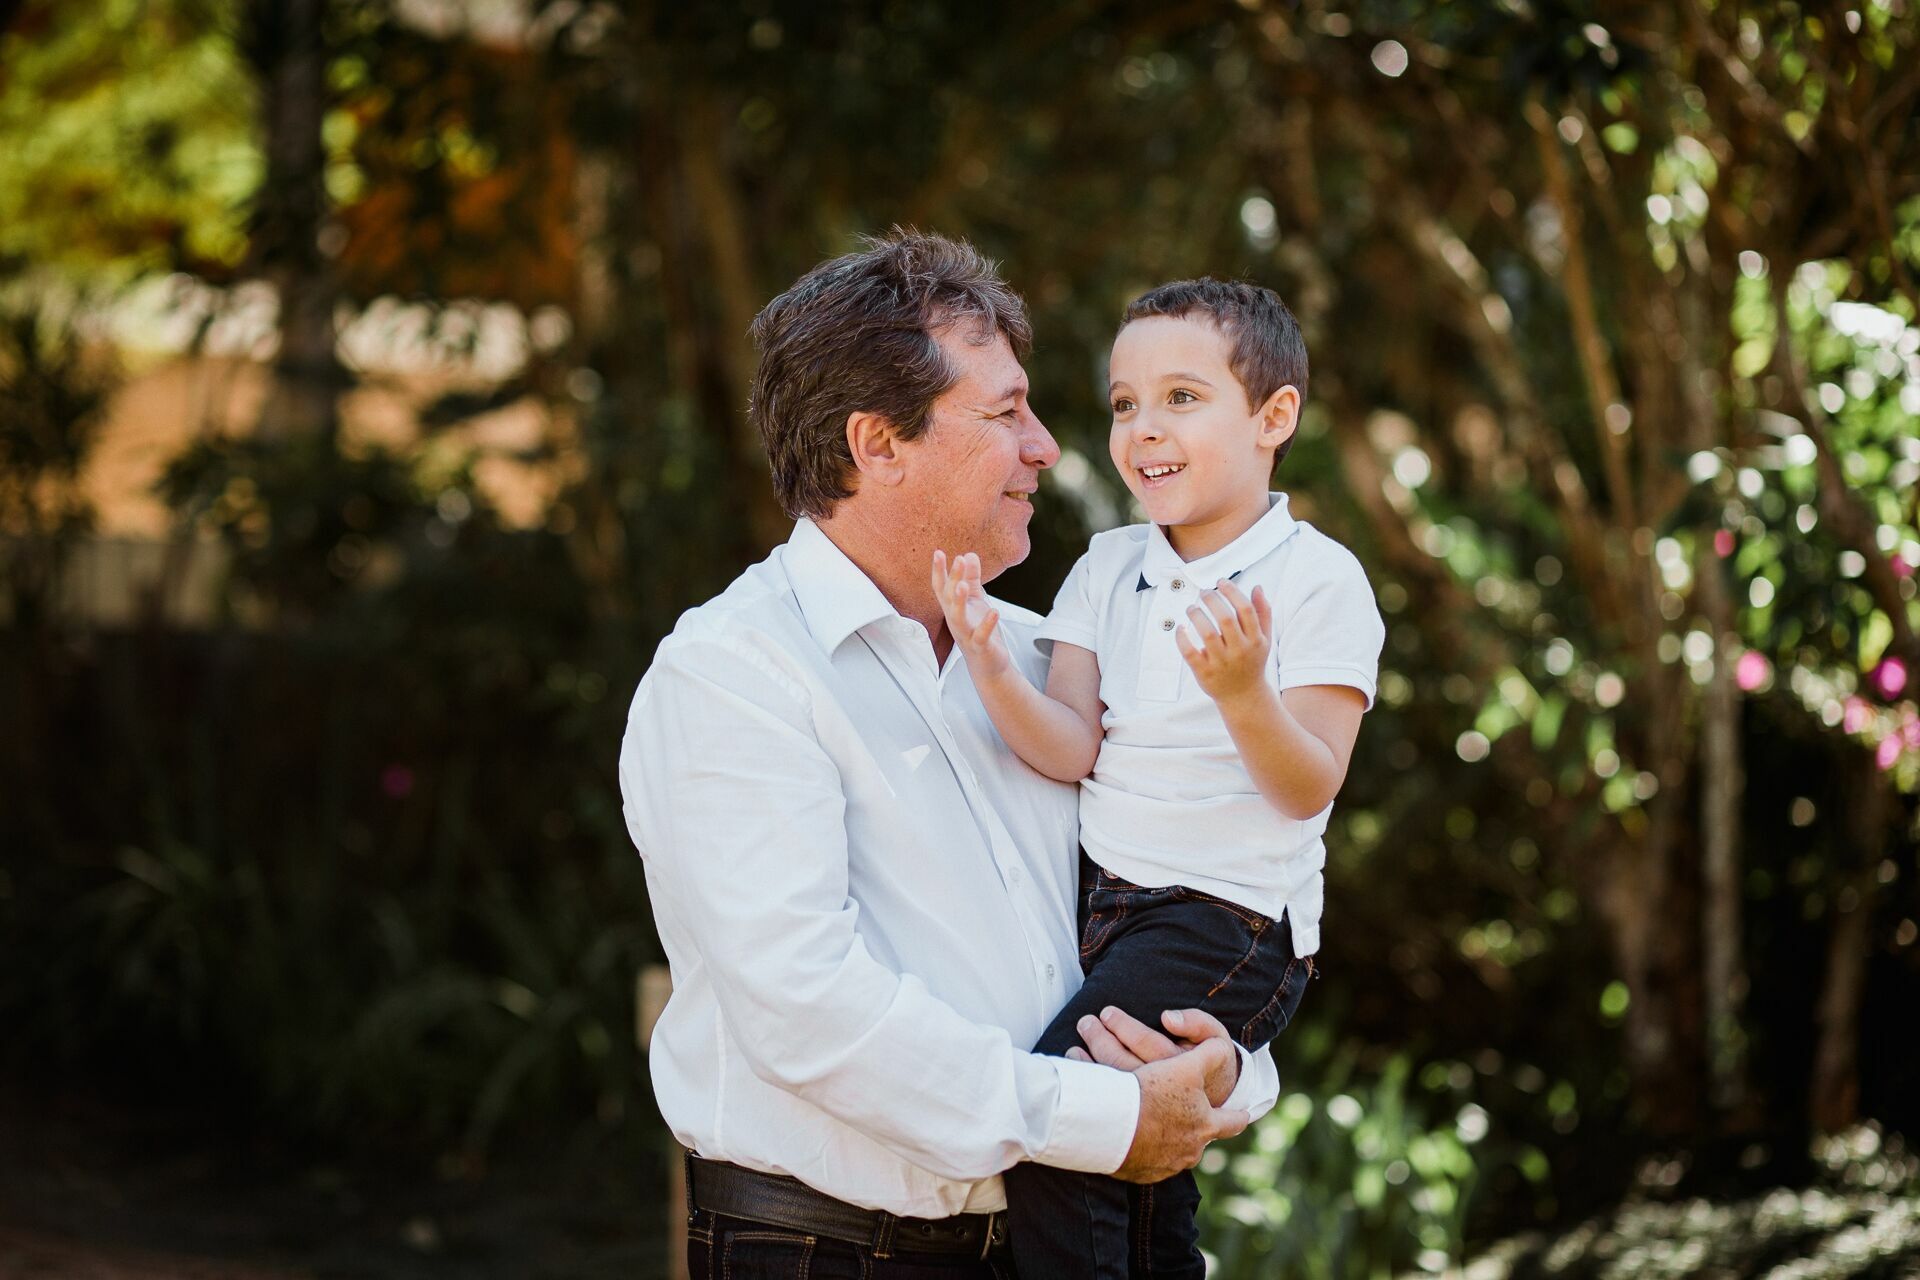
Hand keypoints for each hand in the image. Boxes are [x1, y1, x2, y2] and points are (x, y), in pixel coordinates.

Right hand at [931, 550, 1009, 679]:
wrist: (988, 664)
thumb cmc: (980, 631)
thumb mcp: (976, 601)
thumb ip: (972, 579)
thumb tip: (969, 554)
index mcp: (953, 609)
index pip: (941, 588)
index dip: (939, 571)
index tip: (938, 552)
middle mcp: (955, 621)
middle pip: (948, 599)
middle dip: (952, 580)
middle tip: (958, 560)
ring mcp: (966, 635)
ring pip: (958, 618)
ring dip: (959, 602)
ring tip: (962, 585)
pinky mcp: (980, 647)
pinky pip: (981, 636)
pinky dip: (987, 624)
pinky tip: (995, 611)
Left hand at [1067, 1006, 1241, 1105]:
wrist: (1218, 1115)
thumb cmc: (1214, 1072)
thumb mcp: (1217, 1045)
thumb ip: (1197, 1024)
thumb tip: (1167, 1018)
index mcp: (1184, 1073)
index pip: (1147, 1043)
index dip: (1124, 1027)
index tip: (1106, 1013)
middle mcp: (1165, 1097)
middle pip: (1123, 1063)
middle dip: (1100, 1040)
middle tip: (1085, 1022)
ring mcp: (1151, 1117)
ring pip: (1113, 1084)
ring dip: (1090, 1061)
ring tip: (1077, 1041)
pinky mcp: (1140, 1131)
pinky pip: (1110, 1107)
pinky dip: (1091, 1086)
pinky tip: (1080, 1069)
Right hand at [1109, 1035, 1248, 1182]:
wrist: (1111, 1124)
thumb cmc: (1152, 1093)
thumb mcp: (1186, 1066)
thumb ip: (1211, 1054)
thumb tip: (1222, 1046)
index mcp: (1205, 1126)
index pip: (1233, 1122)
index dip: (1240, 1116)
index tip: (1245, 1114)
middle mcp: (1190, 1151)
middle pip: (1200, 1139)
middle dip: (1196, 1129)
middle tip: (1189, 1118)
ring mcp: (1165, 1166)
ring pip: (1173, 1151)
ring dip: (1168, 1139)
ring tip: (1155, 1126)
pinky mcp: (1141, 1173)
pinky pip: (1147, 1162)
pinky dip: (1144, 1150)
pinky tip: (1133, 1138)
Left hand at [1176, 580, 1272, 704]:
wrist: (1244, 696)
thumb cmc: (1252, 662)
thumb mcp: (1264, 639)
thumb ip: (1263, 613)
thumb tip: (1257, 587)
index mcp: (1255, 640)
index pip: (1245, 609)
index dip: (1232, 591)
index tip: (1220, 582)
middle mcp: (1240, 651)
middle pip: (1225, 618)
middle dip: (1212, 600)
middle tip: (1204, 592)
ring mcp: (1222, 663)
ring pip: (1207, 633)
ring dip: (1196, 615)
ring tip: (1191, 608)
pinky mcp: (1204, 673)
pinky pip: (1190, 652)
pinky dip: (1182, 638)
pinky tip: (1180, 628)